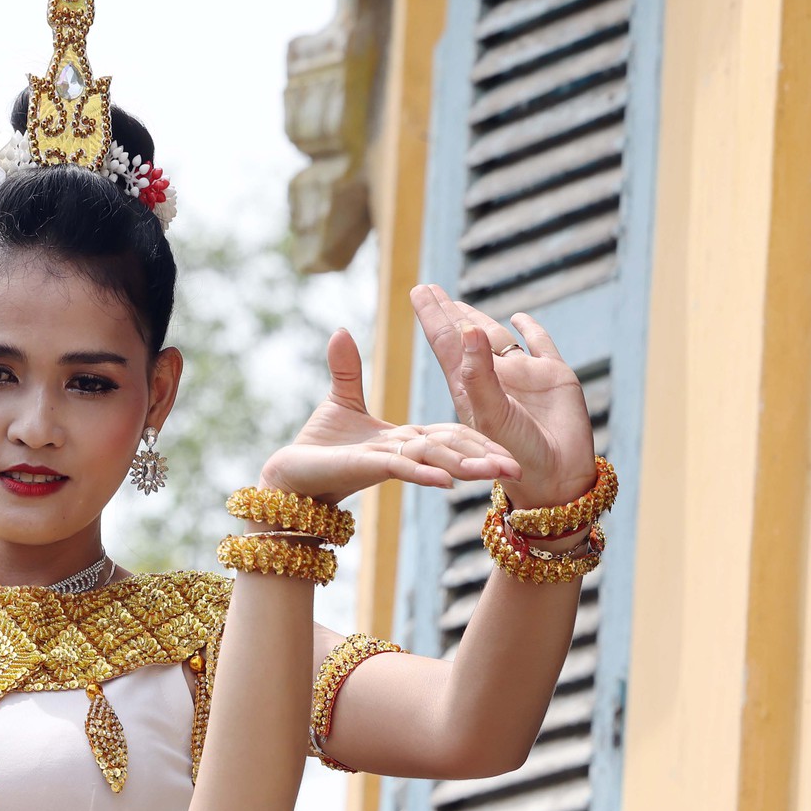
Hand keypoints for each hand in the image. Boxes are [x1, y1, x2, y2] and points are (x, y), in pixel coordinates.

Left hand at [256, 328, 518, 501]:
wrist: (289, 473)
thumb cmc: (317, 445)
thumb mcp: (340, 400)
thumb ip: (348, 368)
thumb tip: (342, 330)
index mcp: (405, 438)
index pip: (451, 435)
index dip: (479, 437)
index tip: (508, 438)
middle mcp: (403, 451)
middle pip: (454, 450)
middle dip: (488, 457)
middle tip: (521, 465)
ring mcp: (388, 461)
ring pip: (438, 461)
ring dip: (470, 467)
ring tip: (503, 472)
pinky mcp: (369, 467)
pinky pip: (403, 469)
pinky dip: (425, 471)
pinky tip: (448, 481)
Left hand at [410, 285, 602, 509]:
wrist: (558, 476)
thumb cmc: (516, 453)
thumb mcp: (490, 413)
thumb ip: (478, 373)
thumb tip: (469, 328)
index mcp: (472, 386)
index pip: (446, 342)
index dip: (433, 316)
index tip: (418, 290)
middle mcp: (495, 378)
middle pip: (465, 336)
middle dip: (447, 313)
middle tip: (428, 290)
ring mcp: (524, 376)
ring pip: (498, 339)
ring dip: (479, 320)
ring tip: (459, 303)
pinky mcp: (555, 376)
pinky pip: (541, 345)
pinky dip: (531, 330)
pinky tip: (520, 318)